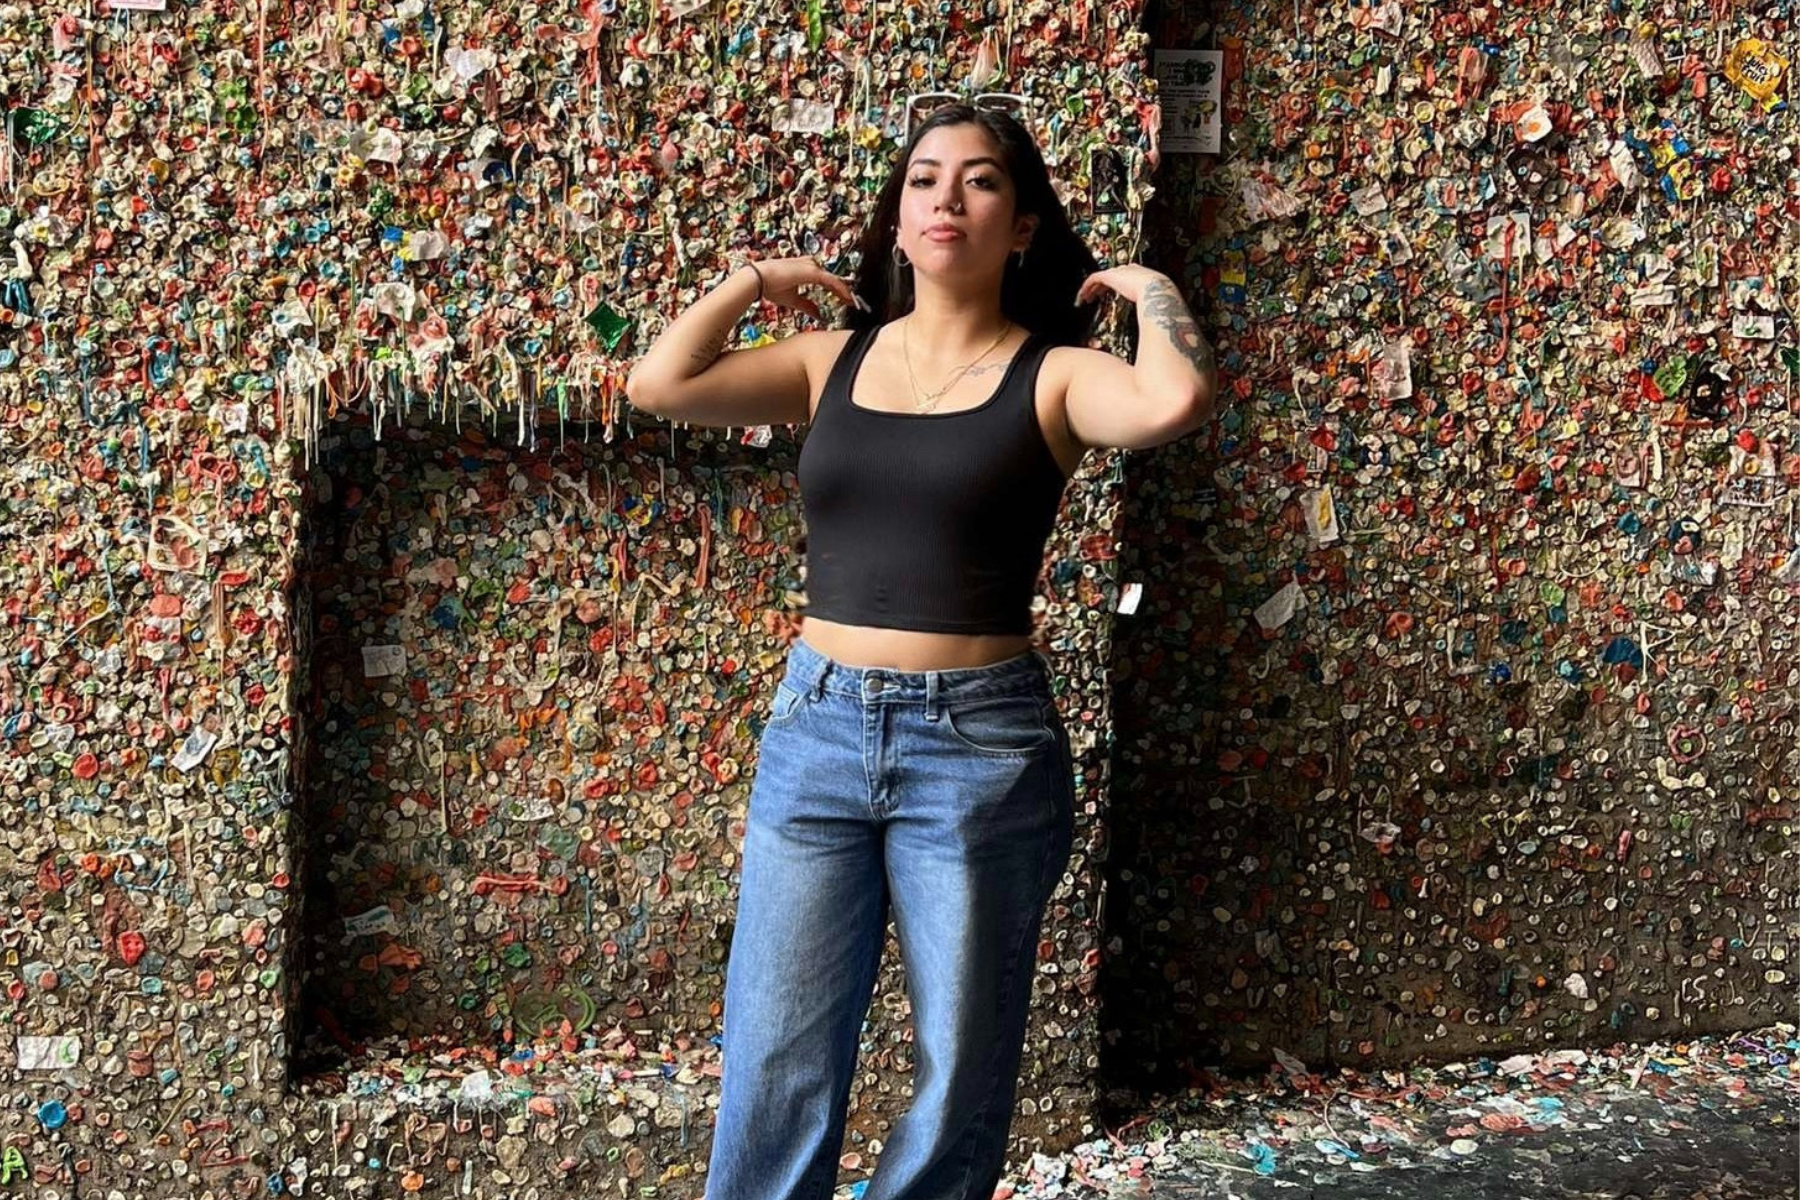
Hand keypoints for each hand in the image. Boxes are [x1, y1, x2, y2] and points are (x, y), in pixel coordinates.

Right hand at [745, 256, 866, 319]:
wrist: (759, 279)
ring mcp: (812, 267)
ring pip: (834, 279)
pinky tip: (848, 298)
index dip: (836, 289)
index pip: (826, 280)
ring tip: (853, 302)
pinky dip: (842, 290)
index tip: (844, 300)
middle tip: (852, 302)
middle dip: (843, 291)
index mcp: (805, 270)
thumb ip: (807, 305)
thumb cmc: (771, 286)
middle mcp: (810, 266)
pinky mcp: (813, 272)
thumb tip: (818, 315)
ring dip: (845, 291)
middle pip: (832, 278)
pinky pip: (832, 281)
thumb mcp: (793, 299)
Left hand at [1074, 263, 1169, 306]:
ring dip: (1092, 288)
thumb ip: (1151, 311)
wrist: (1158, 292)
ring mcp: (1120, 272)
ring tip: (1086, 297)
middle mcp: (1130, 272)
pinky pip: (1094, 278)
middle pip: (1112, 275)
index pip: (1126, 276)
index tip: (1111, 293)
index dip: (1117, 284)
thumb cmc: (1161, 300)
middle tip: (1094, 295)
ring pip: (1101, 277)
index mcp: (1142, 276)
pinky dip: (1087, 286)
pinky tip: (1082, 295)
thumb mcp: (1156, 304)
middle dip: (1102, 286)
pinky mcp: (1110, 275)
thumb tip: (1155, 326)